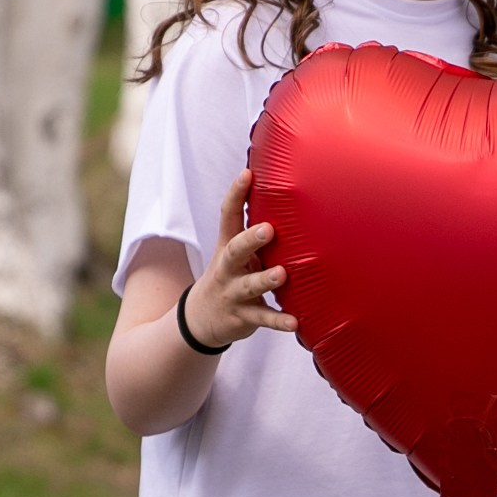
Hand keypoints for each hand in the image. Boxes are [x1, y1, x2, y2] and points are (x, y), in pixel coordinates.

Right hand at [183, 174, 296, 348]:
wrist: (201, 318)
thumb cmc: (230, 274)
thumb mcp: (235, 251)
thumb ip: (255, 231)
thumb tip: (287, 196)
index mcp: (227, 246)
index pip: (227, 216)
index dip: (236, 194)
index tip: (247, 173)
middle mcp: (228, 268)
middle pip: (235, 250)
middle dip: (250, 240)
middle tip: (268, 229)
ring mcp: (234, 292)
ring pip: (249, 285)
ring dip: (265, 280)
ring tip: (282, 274)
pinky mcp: (243, 316)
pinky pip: (262, 318)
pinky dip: (278, 321)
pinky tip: (295, 323)